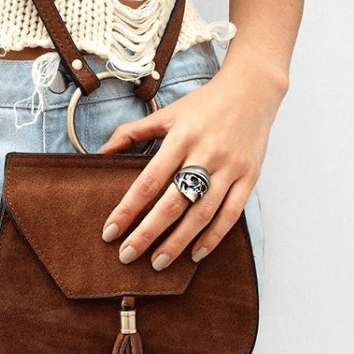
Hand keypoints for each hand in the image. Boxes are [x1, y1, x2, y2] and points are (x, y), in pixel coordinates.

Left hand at [99, 60, 286, 269]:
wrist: (252, 90)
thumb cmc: (204, 104)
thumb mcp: (166, 113)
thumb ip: (132, 132)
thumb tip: (102, 152)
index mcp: (181, 138)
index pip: (148, 181)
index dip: (127, 209)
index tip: (110, 232)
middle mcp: (205, 154)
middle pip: (172, 203)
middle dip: (147, 233)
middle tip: (127, 255)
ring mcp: (230, 168)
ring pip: (201, 214)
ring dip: (178, 242)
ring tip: (157, 262)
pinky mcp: (249, 177)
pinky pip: (231, 214)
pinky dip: (213, 237)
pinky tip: (195, 253)